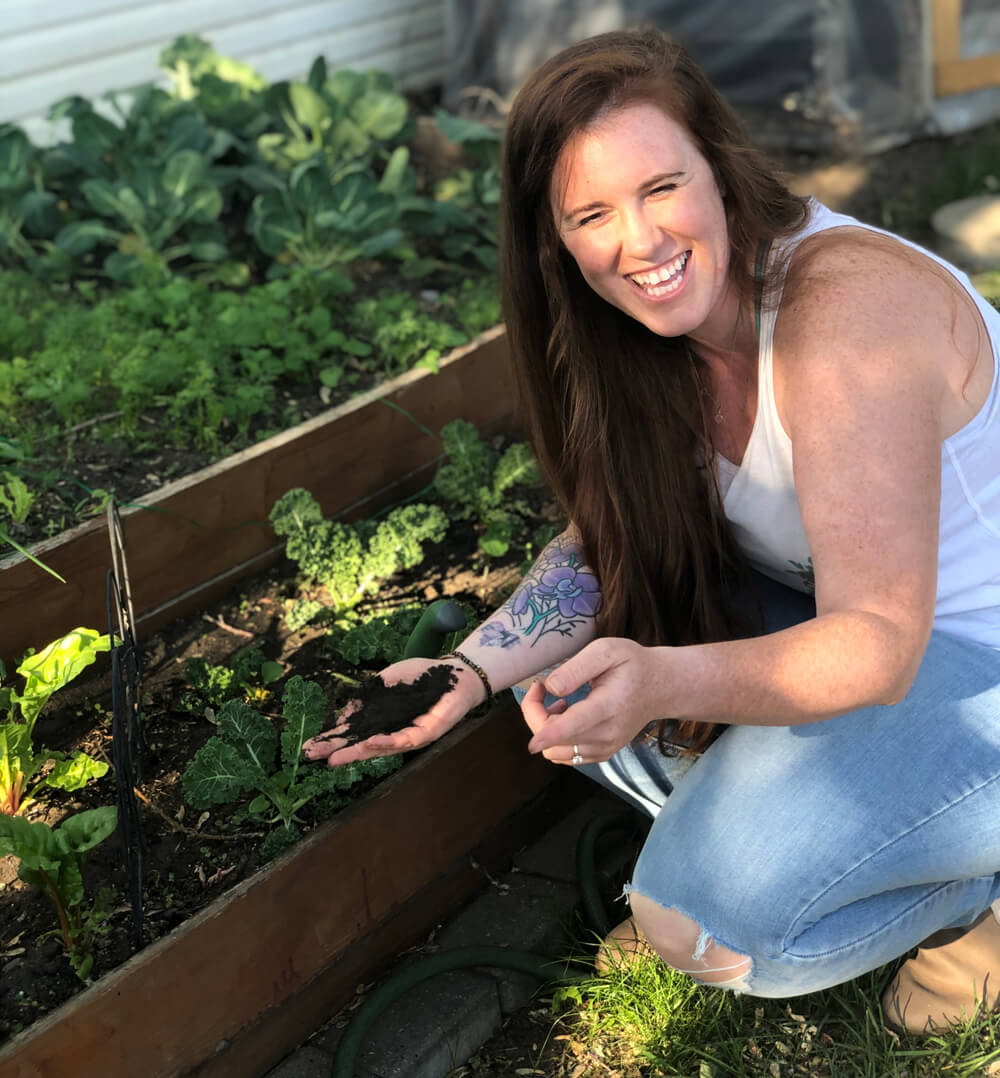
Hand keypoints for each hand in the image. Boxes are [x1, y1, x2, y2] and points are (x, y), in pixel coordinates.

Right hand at [302, 657, 485, 766]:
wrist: (457, 673)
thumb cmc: (424, 676)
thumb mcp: (388, 680)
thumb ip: (368, 695)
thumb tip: (344, 714)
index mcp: (384, 721)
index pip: (354, 734)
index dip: (333, 740)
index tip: (309, 747)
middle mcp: (395, 732)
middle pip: (362, 745)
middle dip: (339, 751)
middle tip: (314, 757)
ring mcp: (410, 735)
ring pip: (380, 748)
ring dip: (357, 752)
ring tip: (335, 757)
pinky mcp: (428, 733)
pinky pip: (405, 740)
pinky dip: (387, 742)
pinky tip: (371, 743)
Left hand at [521, 638, 657, 764]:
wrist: (660, 687)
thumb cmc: (632, 664)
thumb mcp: (606, 651)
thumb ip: (576, 668)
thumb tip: (551, 688)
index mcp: (608, 706)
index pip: (572, 728)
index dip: (546, 736)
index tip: (530, 741)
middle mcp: (607, 734)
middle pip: (555, 742)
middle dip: (536, 715)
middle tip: (541, 687)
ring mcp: (605, 747)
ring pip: (556, 752)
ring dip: (545, 729)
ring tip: (559, 702)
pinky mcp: (602, 753)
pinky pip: (566, 755)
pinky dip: (556, 738)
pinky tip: (566, 715)